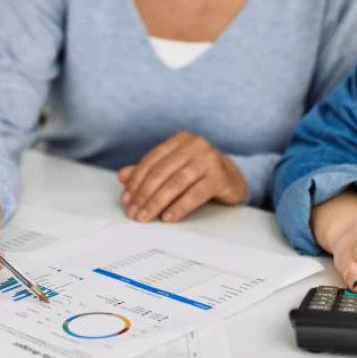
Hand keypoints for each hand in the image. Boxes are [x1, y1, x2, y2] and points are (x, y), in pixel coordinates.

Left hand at [117, 131, 247, 222]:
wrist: (234, 180)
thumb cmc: (200, 174)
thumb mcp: (174, 171)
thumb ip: (149, 172)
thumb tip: (122, 176)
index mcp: (181, 139)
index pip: (152, 159)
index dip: (136, 180)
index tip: (126, 200)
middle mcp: (195, 144)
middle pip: (162, 171)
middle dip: (144, 194)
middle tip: (134, 213)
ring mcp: (209, 159)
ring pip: (176, 182)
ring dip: (157, 202)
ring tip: (146, 217)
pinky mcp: (220, 176)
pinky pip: (195, 193)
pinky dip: (180, 206)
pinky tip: (168, 217)